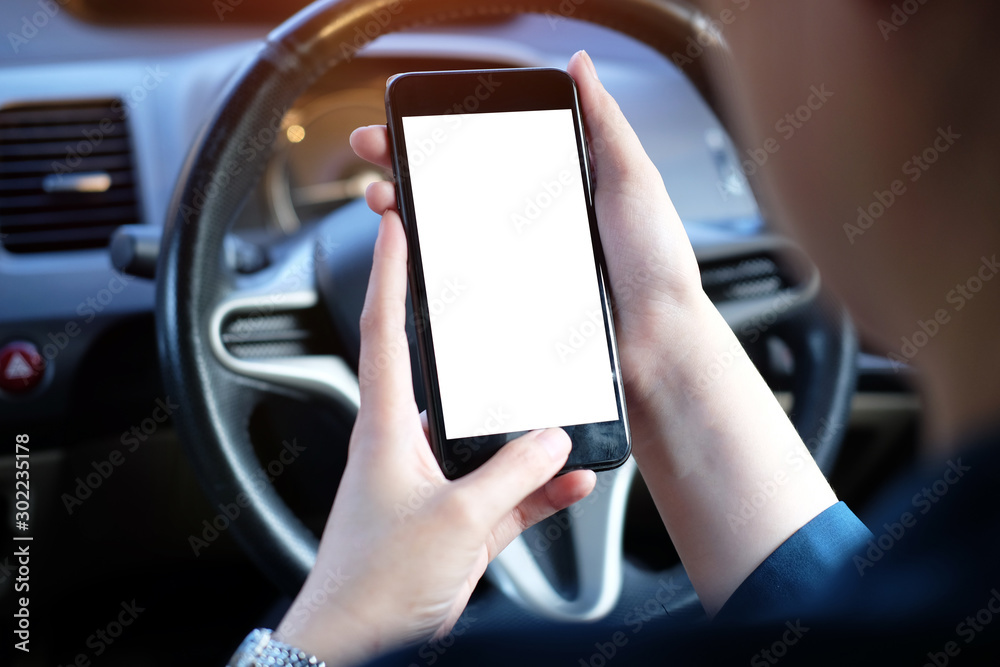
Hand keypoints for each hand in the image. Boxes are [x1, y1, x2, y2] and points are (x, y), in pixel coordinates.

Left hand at [272, 187, 595, 664]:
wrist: (357, 644)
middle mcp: (408, 448)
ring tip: (570, 424)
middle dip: (489, 358)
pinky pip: (507, 493)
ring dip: (529, 440)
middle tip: (517, 323)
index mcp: (387, 428)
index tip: (398, 226)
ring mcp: (435, 486)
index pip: (384, 332)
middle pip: (451, 384)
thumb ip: (511, 475)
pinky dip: (539, 488)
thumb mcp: (455, 521)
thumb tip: (551, 439)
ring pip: (491, 445)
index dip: (391, 275)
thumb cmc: (374, 581)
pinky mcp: (456, 523)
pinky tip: (572, 482)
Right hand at [350, 51, 707, 423]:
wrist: (659, 342)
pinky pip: (460, 285)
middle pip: (454, 188)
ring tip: (386, 201)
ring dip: (406, 214)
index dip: (441, 133)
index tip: (404, 120)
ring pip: (448, 235)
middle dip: (406, 167)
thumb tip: (580, 64)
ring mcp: (515, 265)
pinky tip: (408, 253)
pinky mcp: (508, 305)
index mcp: (557, 187)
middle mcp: (529, 224)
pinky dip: (426, 268)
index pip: (486, 150)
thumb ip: (604, 123)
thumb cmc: (655, 263)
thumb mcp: (633, 180)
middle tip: (375, 152)